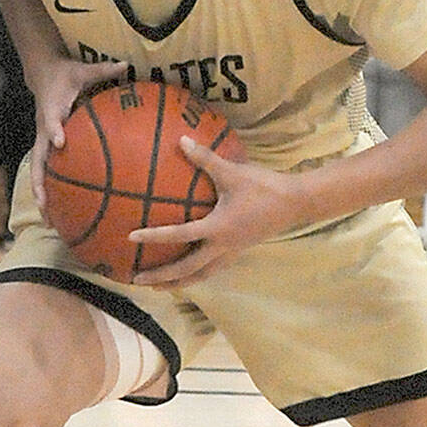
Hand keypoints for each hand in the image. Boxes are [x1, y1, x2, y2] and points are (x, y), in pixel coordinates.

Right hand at [29, 59, 128, 219]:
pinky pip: (46, 170)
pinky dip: (49, 190)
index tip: (60, 143)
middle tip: (44, 204)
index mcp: (52, 109)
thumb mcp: (83, 70)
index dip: (54, 131)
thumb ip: (104, 70)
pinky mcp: (45, 146)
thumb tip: (126, 64)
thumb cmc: (65, 74)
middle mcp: (44, 129)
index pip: (51, 121)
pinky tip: (58, 210)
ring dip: (41, 195)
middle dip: (39, 182)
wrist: (42, 74)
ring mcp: (42, 139)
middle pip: (38, 159)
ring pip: (38, 171)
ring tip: (48, 220)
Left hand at [128, 137, 291, 288]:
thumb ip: (205, 158)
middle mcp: (223, 247)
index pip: (180, 235)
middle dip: (162, 277)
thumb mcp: (232, 172)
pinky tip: (186, 272)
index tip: (131, 236)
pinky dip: (195, 275)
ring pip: (201, 276)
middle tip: (136, 279)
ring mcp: (232, 253)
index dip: (154, 236)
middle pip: (187, 270)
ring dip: (178, 282)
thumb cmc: (263, 187)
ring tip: (158, 286)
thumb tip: (181, 140)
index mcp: (218, 229)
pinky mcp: (238, 252)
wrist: (295, 203)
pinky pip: (212, 270)